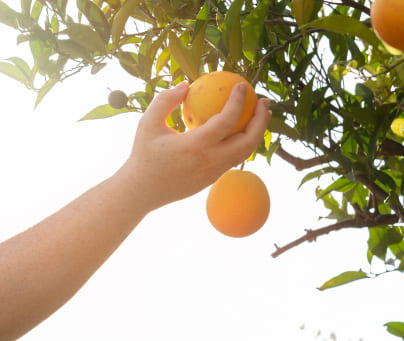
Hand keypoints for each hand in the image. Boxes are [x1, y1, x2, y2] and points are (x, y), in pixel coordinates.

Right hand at [117, 81, 271, 213]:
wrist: (140, 192)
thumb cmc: (142, 155)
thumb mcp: (147, 123)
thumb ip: (165, 100)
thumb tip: (186, 84)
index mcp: (196, 146)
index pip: (227, 120)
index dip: (239, 100)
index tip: (243, 85)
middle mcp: (210, 161)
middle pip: (248, 140)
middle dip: (261, 119)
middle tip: (263, 101)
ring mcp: (213, 173)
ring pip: (245, 152)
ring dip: (256, 132)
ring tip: (258, 115)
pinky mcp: (212, 180)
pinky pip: (233, 159)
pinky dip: (242, 143)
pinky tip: (239, 130)